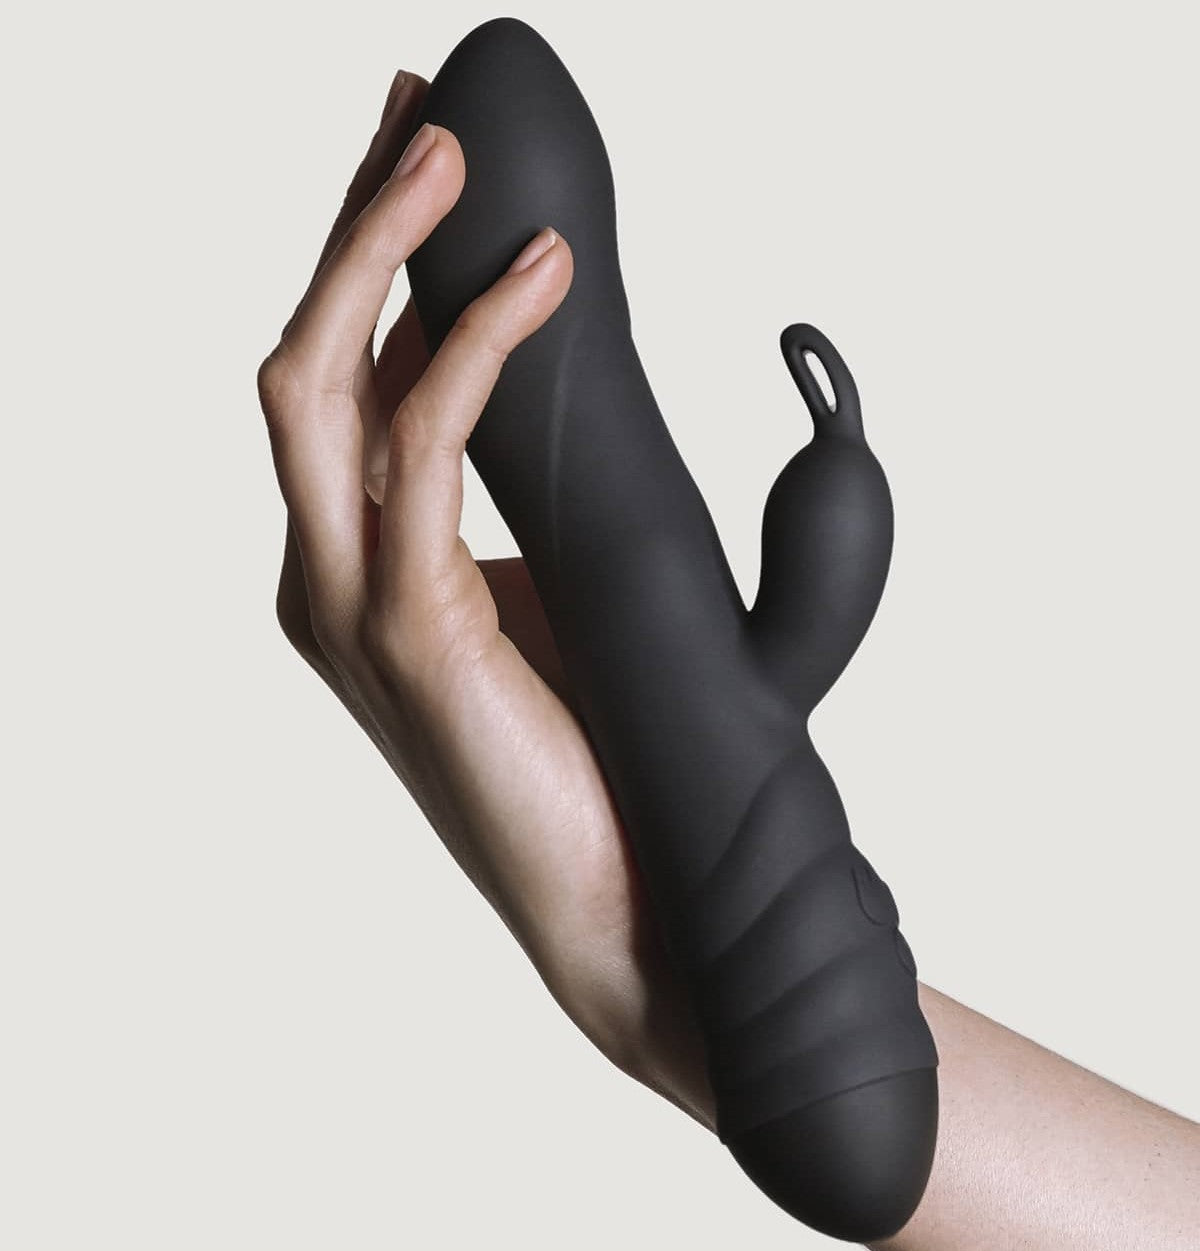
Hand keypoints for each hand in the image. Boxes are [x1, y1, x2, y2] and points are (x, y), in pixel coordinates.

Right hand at [256, 69, 714, 1128]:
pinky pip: (420, 451)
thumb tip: (517, 379)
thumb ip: (504, 493)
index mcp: (360, 566)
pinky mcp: (411, 637)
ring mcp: (352, 608)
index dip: (366, 263)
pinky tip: (536, 282)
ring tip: (448, 157)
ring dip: (376, 254)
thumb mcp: (549, 587)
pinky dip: (472, 349)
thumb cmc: (598, 748)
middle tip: (413, 117)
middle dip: (348, 229)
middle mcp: (329, 577)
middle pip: (303, 360)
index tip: (418, 163)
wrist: (622, 897)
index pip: (339, 382)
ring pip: (319, 388)